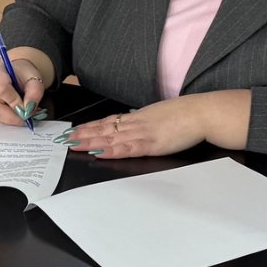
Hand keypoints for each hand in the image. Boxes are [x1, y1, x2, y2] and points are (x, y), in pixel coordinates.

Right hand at [0, 58, 46, 125]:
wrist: (12, 72)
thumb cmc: (21, 73)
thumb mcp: (34, 78)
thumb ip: (34, 92)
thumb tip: (29, 109)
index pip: (1, 90)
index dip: (15, 103)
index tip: (27, 109)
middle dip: (14, 117)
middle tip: (27, 118)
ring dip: (11, 119)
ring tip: (23, 114)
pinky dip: (6, 119)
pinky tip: (14, 114)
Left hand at [62, 96, 210, 158]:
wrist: (201, 113)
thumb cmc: (185, 115)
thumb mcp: (160, 115)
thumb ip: (146, 121)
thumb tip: (134, 123)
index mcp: (138, 117)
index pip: (109, 121)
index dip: (91, 126)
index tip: (76, 130)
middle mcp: (136, 123)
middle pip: (105, 129)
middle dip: (84, 135)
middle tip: (65, 140)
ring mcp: (142, 133)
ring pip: (111, 138)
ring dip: (91, 142)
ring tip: (74, 146)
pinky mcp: (151, 143)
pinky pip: (127, 148)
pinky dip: (112, 151)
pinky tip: (100, 153)